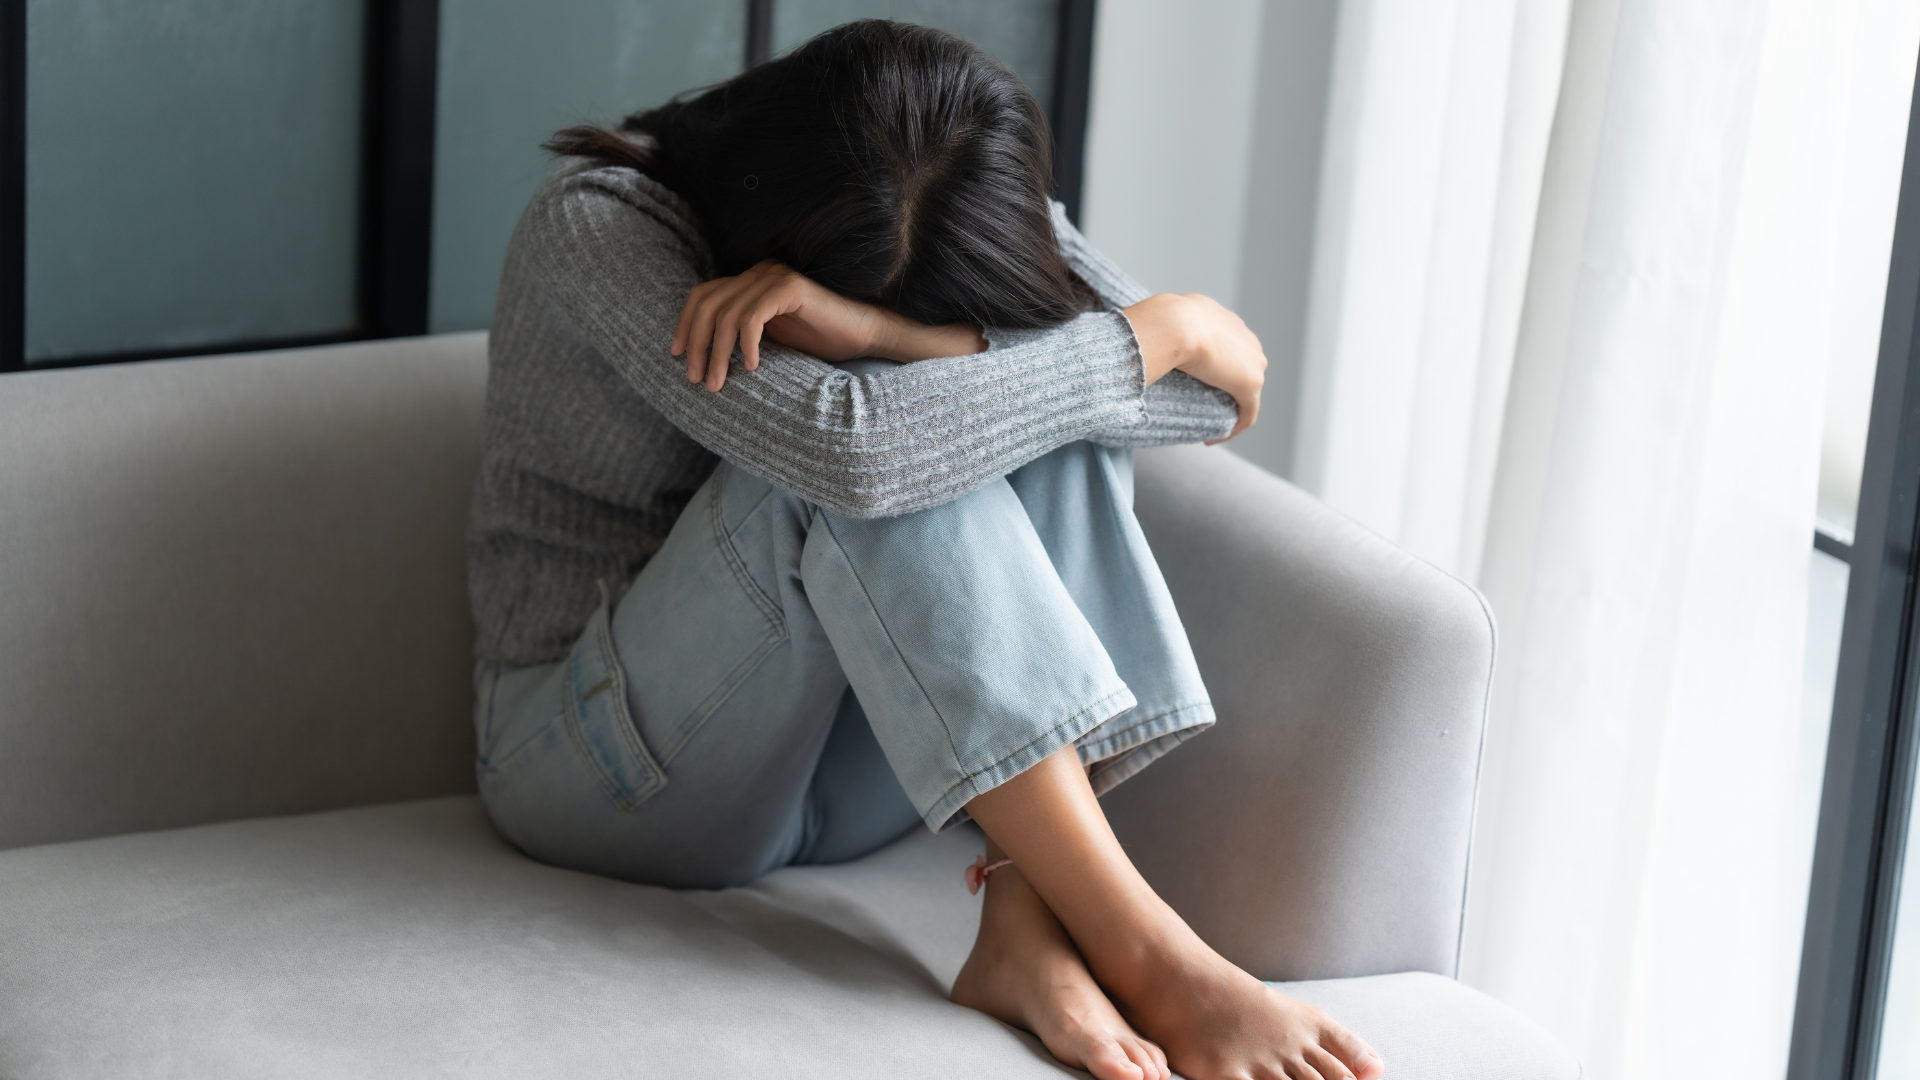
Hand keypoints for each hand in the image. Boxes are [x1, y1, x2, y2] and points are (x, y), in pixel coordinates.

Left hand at [670, 260, 986, 391]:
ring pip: (726, 314)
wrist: (865, 335)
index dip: (684, 324)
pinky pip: (752, 316)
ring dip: (716, 352)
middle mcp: (758, 271)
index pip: (702, 295)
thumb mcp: (770, 339)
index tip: (677, 356)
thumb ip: (740, 337)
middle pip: (708, 303)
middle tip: (696, 379)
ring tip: (717, 382)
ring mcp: (774, 276)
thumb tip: (702, 357)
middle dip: (695, 344)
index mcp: (750, 281)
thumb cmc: (821, 341)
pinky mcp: (791, 288)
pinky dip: (746, 344)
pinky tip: (752, 366)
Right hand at [1123, 293, 1264, 441]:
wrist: (1175, 324)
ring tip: (1203, 428)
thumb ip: (1164, 329)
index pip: (1230, 352)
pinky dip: (1233, 429)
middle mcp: (1248, 341)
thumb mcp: (1163, 319)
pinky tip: (1211, 440)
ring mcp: (1253, 363)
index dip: (1214, 372)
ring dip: (1228, 413)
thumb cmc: (1162, 321)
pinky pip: (1247, 414)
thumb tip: (1144, 340)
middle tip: (1198, 409)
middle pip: (1241, 373)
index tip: (1194, 387)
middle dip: (1224, 393)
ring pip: (1247, 395)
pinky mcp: (1250, 385)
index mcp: (1228, 323)